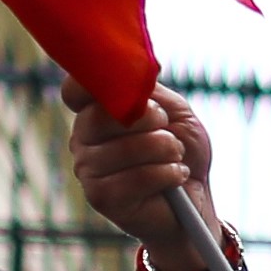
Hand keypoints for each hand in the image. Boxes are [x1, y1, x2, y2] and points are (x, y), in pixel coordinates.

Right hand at [67, 94, 227, 270]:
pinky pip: (137, 177)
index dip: (95, 82)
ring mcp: (88, 170)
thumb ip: (149, 91)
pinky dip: (167, 174)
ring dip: (164, 149)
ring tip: (176, 156)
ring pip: (125, 148)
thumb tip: (134, 71)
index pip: (75, 90)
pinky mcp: (101, 198)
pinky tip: (176, 177)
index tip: (131, 88)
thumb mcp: (174, 111)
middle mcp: (83, 139)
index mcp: (95, 112)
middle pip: (100, 116)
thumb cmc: (181, 151)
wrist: (195, 199)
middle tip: (166, 127)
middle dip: (147, 118)